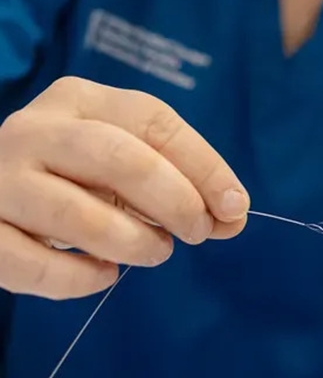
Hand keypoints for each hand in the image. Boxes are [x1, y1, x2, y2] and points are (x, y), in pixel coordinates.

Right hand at [0, 77, 250, 298]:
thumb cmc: (70, 175)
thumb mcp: (121, 161)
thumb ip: (178, 182)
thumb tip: (232, 216)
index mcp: (78, 99)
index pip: (154, 122)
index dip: (204, 165)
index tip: (235, 205)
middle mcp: (33, 130)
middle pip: (120, 160)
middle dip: (175, 201)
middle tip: (198, 232)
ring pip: (77, 215)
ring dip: (132, 242)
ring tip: (155, 253)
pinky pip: (32, 264)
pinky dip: (78, 278)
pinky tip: (103, 276)